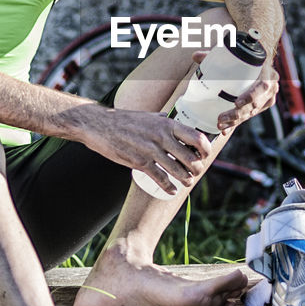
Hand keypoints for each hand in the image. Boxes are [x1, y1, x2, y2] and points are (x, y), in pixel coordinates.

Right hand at [83, 108, 211, 195]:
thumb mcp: (147, 115)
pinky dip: (168, 187)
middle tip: (196, 171)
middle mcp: (161, 137)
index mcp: (166, 124)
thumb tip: (169, 117)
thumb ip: (161, 118)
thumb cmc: (124, 120)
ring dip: (185, 179)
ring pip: (177, 170)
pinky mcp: (139, 162)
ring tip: (187, 182)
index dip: (205, 149)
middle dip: (197, 168)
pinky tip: (171, 190)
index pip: (196, 137)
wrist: (99, 125)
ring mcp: (151, 151)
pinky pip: (160, 178)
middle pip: (190, 157)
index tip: (205, 154)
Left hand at [213, 56, 278, 132]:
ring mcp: (268, 98)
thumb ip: (215, 55)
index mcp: (267, 71)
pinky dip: (236, 124)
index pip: (263, 85)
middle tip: (221, 117)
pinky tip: (225, 129)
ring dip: (235, 121)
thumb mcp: (234, 55)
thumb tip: (195, 56)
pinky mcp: (262, 107)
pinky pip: (249, 117)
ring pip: (251, 113)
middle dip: (237, 114)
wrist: (258, 65)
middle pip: (255, 104)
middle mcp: (271, 87)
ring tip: (219, 124)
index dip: (251, 96)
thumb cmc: (245, 59)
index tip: (236, 103)